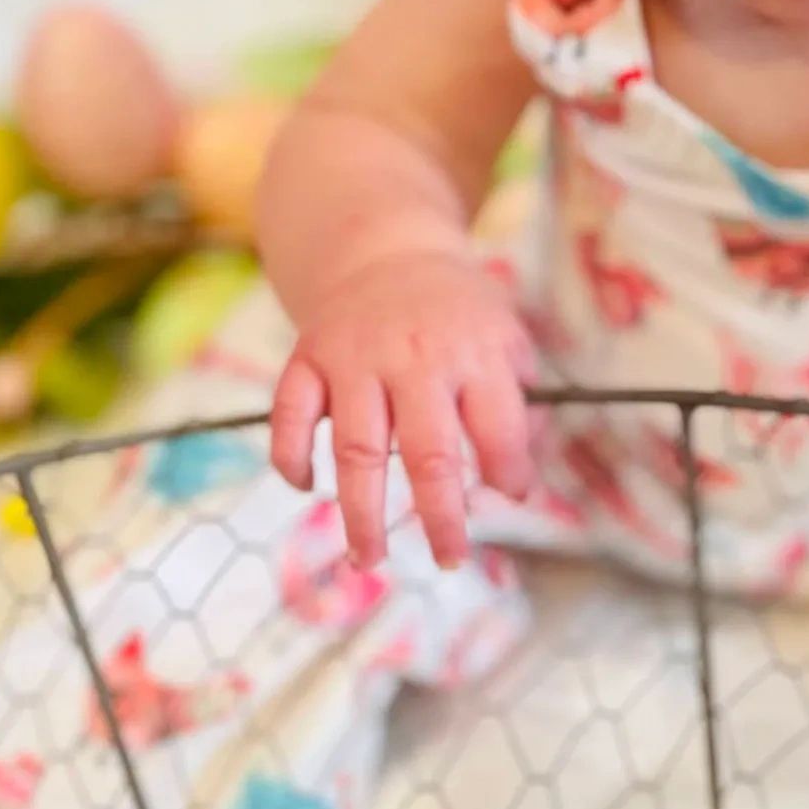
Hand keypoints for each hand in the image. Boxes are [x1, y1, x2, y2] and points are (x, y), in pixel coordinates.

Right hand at [270, 249, 533, 569]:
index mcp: (474, 354)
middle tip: (450, 558)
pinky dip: (291, 457)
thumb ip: (519, 407)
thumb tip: (519, 486)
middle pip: (428, 453)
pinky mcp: (308, 357)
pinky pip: (288, 415)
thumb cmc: (457, 315)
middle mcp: (414, 359)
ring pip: (356, 449)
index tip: (512, 497)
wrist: (385, 249)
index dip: (510, 471)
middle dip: (440, 516)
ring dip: (359, 512)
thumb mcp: (506, 340)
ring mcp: (355, 359)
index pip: (499, 427)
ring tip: (368, 559)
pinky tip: (306, 487)